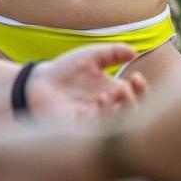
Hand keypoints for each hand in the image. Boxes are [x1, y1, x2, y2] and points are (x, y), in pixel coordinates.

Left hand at [28, 43, 147, 120]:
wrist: (39, 81)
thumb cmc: (67, 69)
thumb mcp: (91, 56)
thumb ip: (112, 52)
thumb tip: (134, 52)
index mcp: (115, 92)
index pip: (138, 97)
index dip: (142, 90)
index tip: (136, 77)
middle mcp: (108, 109)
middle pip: (133, 115)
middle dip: (134, 102)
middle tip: (126, 88)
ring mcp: (95, 119)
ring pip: (116, 124)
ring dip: (119, 110)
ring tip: (109, 94)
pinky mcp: (80, 127)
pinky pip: (97, 128)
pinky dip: (102, 116)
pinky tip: (98, 101)